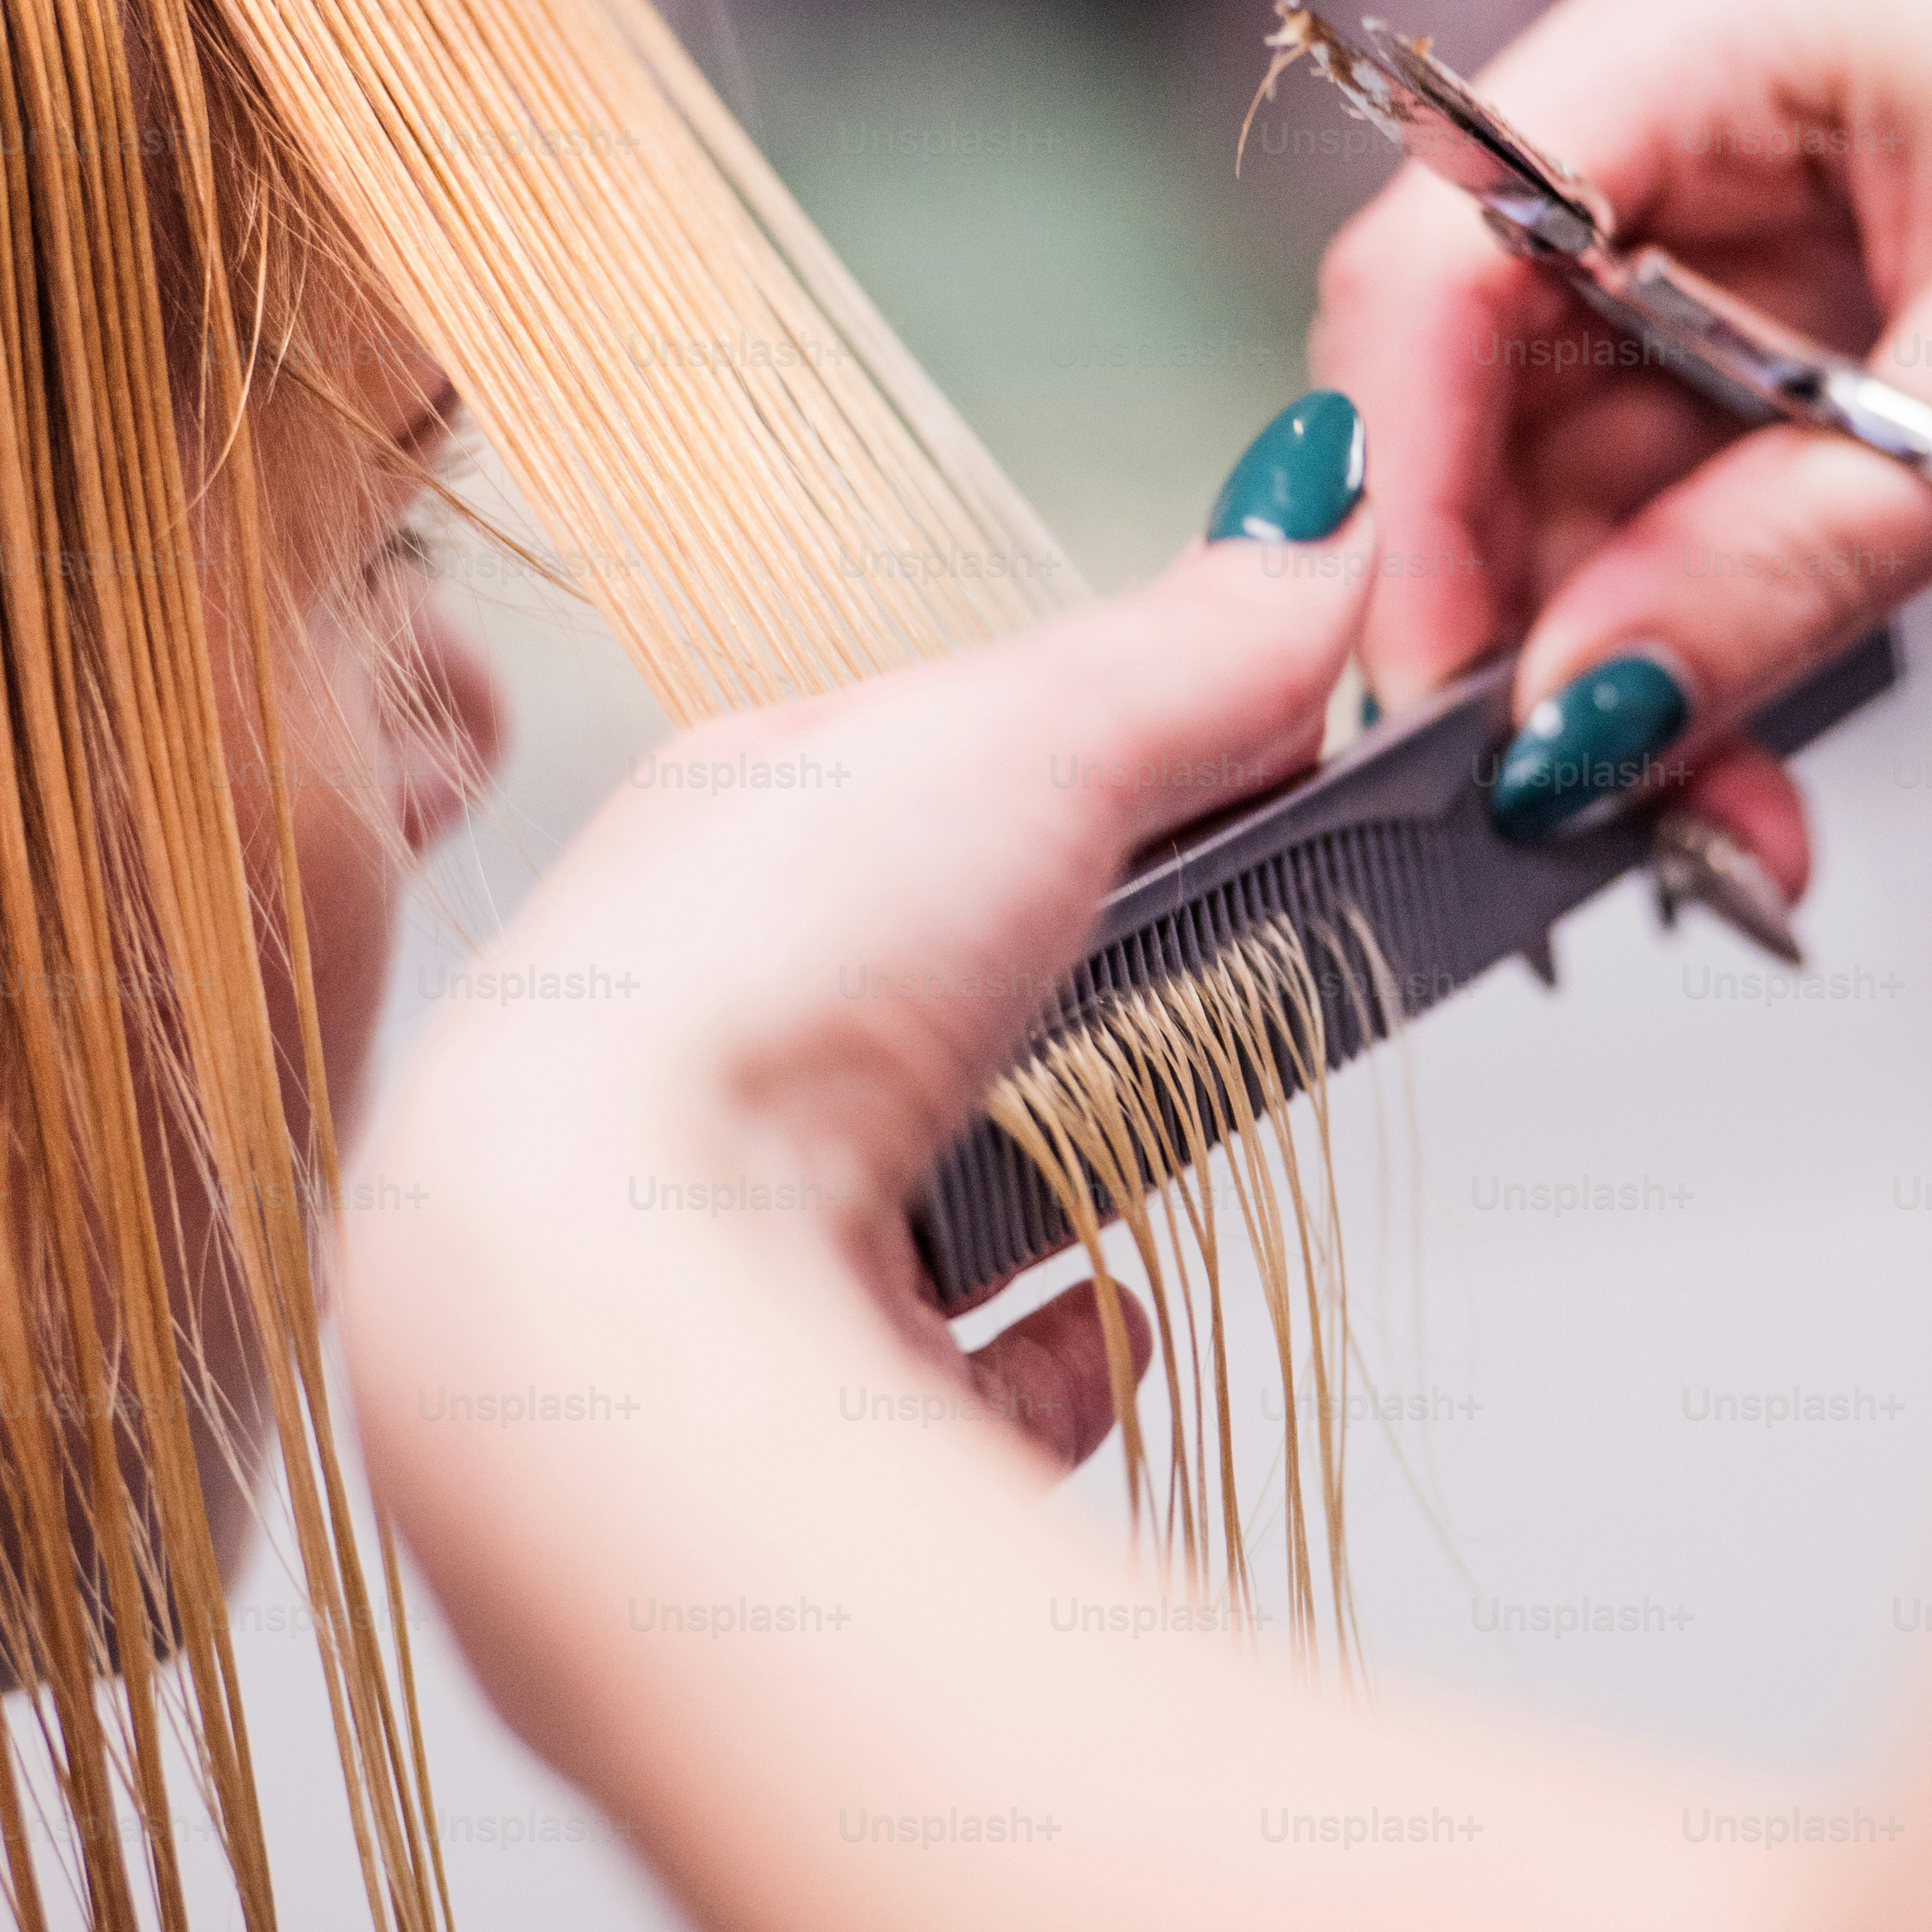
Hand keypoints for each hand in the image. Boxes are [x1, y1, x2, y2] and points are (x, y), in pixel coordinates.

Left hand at [346, 396, 1377, 1488]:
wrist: (607, 1294)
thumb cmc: (756, 985)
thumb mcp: (1026, 738)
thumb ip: (1194, 651)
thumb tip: (1324, 538)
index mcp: (741, 830)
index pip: (953, 762)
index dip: (1115, 753)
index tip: (1273, 760)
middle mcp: (717, 1016)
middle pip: (941, 965)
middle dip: (1083, 958)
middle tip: (1256, 942)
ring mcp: (747, 1214)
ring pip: (930, 1162)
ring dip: (1058, 1140)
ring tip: (1183, 1119)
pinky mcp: (809, 1394)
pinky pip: (948, 1360)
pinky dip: (1047, 1343)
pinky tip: (1106, 1317)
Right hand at [1312, 0, 1931, 891]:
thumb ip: (1772, 569)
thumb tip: (1569, 725)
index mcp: (1722, 6)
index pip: (1443, 250)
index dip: (1405, 483)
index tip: (1431, 681)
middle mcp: (1706, 76)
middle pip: (1502, 375)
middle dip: (1535, 606)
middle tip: (1583, 805)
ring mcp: (1767, 184)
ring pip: (1598, 456)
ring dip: (1635, 647)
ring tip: (1717, 821)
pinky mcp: (1835, 286)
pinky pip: (1708, 471)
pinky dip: (1721, 615)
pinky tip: (1751, 749)